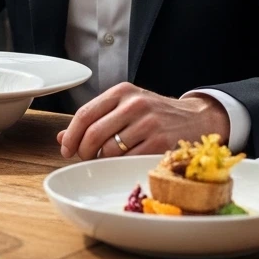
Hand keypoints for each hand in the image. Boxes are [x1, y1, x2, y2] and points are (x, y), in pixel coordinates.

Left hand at [56, 83, 229, 160]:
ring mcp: (148, 123)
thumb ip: (95, 118)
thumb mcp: (125, 106)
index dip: (71, 134)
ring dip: (100, 161)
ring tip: (104, 161)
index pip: (85, 113)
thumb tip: (62, 136)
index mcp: (122, 91)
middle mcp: (134, 104)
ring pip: (109, 150)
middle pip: (93, 133)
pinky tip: (120, 165)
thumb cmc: (155, 114)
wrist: (197, 119)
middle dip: (83, 151)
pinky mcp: (160, 142)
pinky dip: (118, 167)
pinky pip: (127, 161)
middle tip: (83, 158)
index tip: (65, 148)